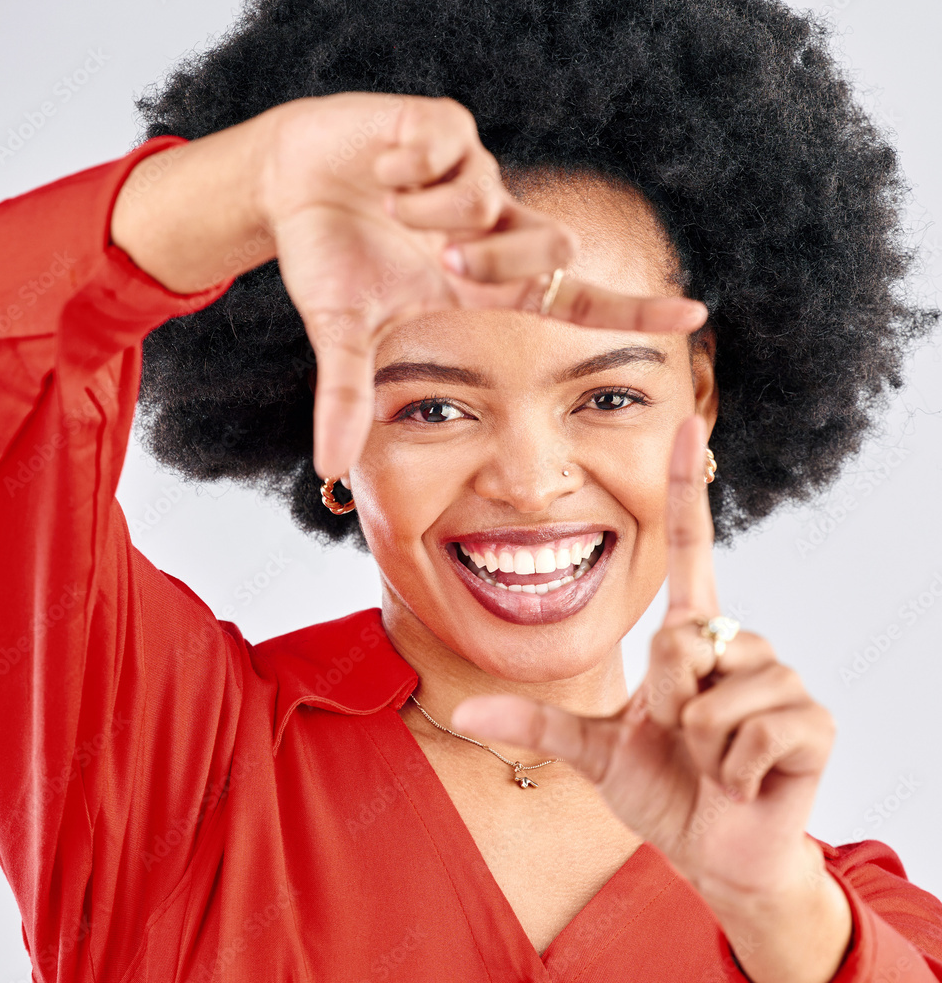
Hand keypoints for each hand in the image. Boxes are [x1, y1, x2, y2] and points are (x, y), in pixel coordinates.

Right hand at [263, 93, 707, 475]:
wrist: (292, 182)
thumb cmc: (329, 257)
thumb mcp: (343, 330)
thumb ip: (345, 395)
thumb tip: (326, 468)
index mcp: (480, 279)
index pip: (572, 298)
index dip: (631, 308)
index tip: (695, 313)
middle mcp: (494, 226)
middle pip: (553, 249)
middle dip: (495, 261)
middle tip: (436, 256)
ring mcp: (475, 175)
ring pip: (495, 201)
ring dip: (434, 214)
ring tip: (387, 205)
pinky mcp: (447, 127)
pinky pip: (451, 149)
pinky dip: (408, 168)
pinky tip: (383, 168)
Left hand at [450, 415, 849, 978]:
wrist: (712, 850)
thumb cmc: (662, 789)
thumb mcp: (594, 748)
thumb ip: (537, 723)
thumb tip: (462, 713)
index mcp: (691, 637)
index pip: (691, 549)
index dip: (685, 488)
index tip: (686, 425)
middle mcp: (738, 644)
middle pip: (678, 640)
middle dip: (665, 701)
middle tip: (678, 736)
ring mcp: (781, 680)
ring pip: (712, 692)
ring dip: (697, 743)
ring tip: (712, 760)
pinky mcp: (813, 722)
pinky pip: (754, 730)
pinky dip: (733, 769)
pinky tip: (744, 780)